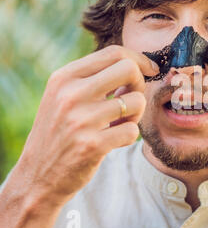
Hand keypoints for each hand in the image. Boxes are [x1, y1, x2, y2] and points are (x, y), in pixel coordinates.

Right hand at [15, 45, 157, 204]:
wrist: (38, 175)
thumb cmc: (60, 131)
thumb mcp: (64, 96)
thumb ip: (94, 77)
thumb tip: (137, 64)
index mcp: (64, 77)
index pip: (114, 53)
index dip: (139, 60)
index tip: (149, 70)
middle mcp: (71, 94)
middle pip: (129, 69)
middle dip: (139, 84)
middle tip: (131, 99)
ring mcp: (81, 120)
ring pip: (137, 101)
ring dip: (136, 114)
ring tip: (119, 123)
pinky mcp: (91, 145)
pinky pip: (133, 131)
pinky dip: (129, 136)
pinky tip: (113, 140)